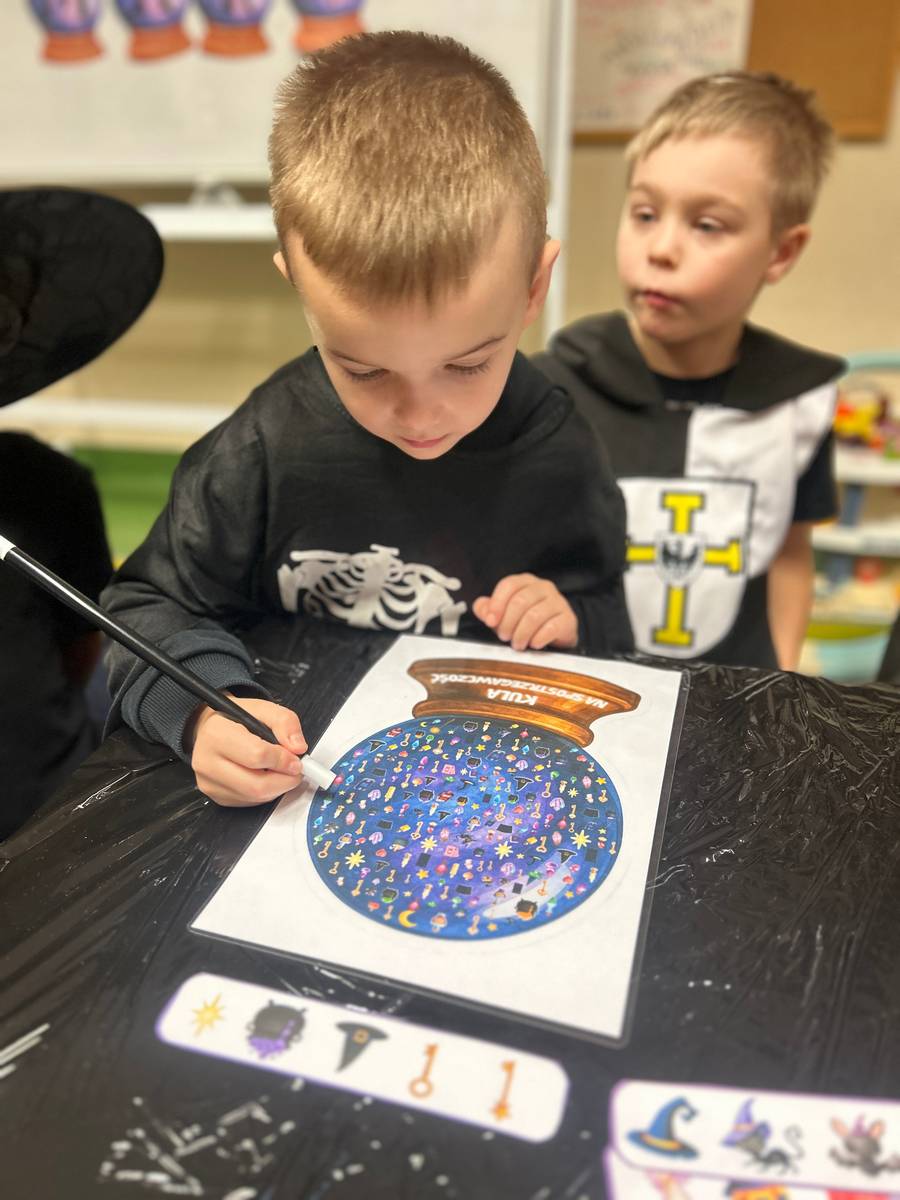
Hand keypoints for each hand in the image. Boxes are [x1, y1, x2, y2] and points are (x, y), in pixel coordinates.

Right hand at [189, 696, 307, 806]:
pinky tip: (266, 776)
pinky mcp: (216, 797)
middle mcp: (207, 762)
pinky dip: (266, 793)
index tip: (296, 759)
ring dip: (278, 787)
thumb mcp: (262, 708)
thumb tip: (298, 747)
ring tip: (281, 770)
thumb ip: (284, 722)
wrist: (209, 731)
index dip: (283, 760)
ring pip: (255, 797)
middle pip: (256, 785)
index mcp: (216, 735)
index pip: (256, 756)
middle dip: (285, 780)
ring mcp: (210, 784)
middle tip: (295, 770)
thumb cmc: (234, 720)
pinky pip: (250, 802)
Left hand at [472, 574, 577, 651]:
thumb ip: (488, 610)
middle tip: (503, 636)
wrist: (556, 633)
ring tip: (517, 644)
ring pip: (534, 616)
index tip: (489, 621)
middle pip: (520, 601)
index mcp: (525, 582)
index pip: (508, 585)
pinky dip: (538, 638)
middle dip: (507, 623)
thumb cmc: (527, 620)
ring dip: (521, 634)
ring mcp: (558, 601)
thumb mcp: (504, 614)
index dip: (496, 604)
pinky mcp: (568, 618)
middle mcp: (543, 587)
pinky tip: (534, 644)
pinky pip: (551, 627)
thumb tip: (482, 608)